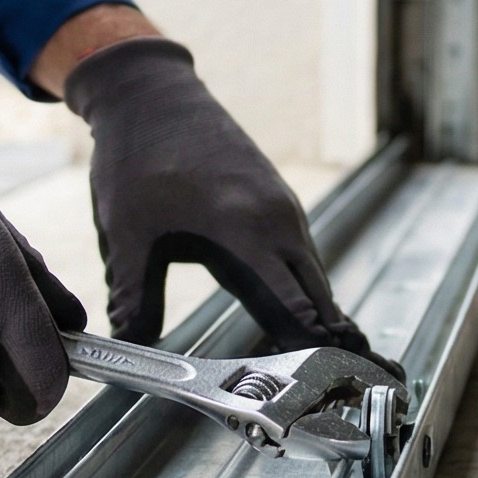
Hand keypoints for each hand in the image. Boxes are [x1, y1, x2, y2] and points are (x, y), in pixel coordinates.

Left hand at [64, 37, 386, 366]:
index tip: (336, 378)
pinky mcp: (274, 201)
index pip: (293, 301)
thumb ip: (134, 294)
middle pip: (316, 293)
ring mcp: (281, 207)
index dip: (314, 343)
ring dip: (321, 315)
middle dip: (331, 339)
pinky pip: (300, 255)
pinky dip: (306, 289)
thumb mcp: (126, 231)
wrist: (152, 94)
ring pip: (311, 274)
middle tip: (350, 384)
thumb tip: (132, 346)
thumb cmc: (138, 156)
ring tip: (335, 362)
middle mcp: (276, 218)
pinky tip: (300, 316)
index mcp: (244, 227)